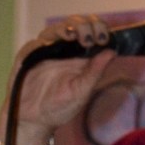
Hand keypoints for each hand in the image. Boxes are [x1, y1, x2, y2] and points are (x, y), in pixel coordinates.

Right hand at [0, 14, 115, 142]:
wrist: (33, 119)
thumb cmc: (59, 108)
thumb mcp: (81, 92)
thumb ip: (95, 72)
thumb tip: (112, 52)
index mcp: (81, 58)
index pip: (93, 33)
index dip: (100, 30)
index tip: (104, 37)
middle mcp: (66, 49)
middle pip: (79, 24)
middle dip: (88, 25)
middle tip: (93, 37)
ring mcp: (48, 48)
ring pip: (61, 26)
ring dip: (73, 27)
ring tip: (80, 36)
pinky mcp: (32, 51)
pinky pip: (42, 39)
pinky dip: (52, 36)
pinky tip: (62, 39)